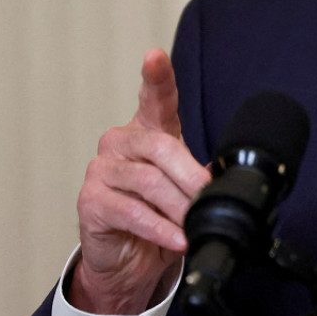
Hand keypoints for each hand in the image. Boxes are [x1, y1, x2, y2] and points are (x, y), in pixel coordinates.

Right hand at [68, 49, 211, 313]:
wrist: (130, 260)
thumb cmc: (160, 215)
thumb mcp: (186, 189)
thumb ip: (201, 174)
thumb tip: (225, 176)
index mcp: (147, 131)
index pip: (153, 98)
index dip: (156, 76)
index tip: (154, 56)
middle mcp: (121, 143)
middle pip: (161, 148)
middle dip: (191, 176)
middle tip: (210, 197)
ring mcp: (101, 171)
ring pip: (148, 182)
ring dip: (179, 208)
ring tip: (196, 225)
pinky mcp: (91, 202)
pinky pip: (132, 212)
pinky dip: (161, 229)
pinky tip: (178, 239)